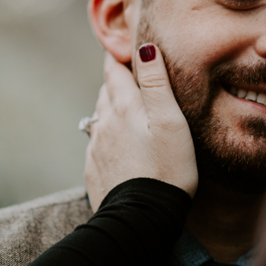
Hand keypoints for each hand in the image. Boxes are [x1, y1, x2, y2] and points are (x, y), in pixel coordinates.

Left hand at [84, 45, 196, 209]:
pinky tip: (122, 147)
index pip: (114, 71)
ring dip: (112, 109)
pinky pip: (99, 145)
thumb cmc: (166, 169)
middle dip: (116, 82)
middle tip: (130, 75)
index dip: (119, 57)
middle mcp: (104, 124)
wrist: (142, 219)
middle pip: (106, 92)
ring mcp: (96, 148)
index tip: (125, 49)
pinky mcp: (95, 170)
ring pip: (101, 118)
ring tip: (128, 110)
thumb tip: (145, 46)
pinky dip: (108, 138)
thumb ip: (157, 83)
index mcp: (124, 108)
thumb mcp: (171, 122)